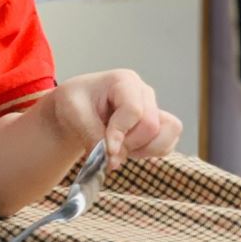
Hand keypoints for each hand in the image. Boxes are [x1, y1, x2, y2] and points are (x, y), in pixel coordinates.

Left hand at [47, 70, 181, 170]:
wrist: (77, 110)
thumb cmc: (75, 103)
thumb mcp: (73, 114)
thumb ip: (92, 135)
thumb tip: (114, 160)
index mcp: (124, 81)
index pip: (133, 110)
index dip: (121, 133)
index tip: (107, 150)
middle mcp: (144, 93)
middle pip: (150, 126)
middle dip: (128, 144)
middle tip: (107, 149)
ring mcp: (154, 109)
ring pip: (165, 136)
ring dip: (142, 150)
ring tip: (118, 147)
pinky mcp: (159, 126)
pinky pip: (166, 145)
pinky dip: (149, 154)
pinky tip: (128, 149)